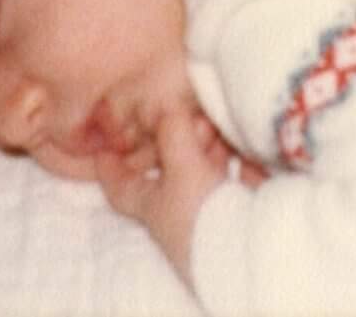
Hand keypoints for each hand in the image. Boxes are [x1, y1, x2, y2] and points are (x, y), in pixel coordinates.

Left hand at [97, 99, 262, 282]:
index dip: (109, 167)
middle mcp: (178, 208)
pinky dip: (234, 152)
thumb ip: (173, 134)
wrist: (252, 250)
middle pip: (167, 168)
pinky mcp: (242, 202)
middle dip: (174, 137)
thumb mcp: (182, 169)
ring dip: (206, 142)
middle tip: (182, 111)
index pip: (121, 186)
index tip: (104, 144)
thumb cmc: (203, 217)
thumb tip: (167, 105)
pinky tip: (239, 135)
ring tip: (213, 119)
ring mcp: (210, 206)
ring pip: (201, 167)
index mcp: (152, 205)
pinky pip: (232, 172)